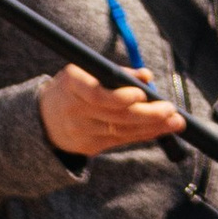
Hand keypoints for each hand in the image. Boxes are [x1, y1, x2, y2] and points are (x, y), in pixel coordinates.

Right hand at [38, 63, 185, 157]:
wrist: (43, 120)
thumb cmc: (72, 87)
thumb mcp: (85, 71)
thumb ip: (116, 73)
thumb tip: (146, 76)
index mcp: (72, 84)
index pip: (96, 94)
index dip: (119, 96)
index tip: (142, 94)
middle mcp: (75, 110)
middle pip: (115, 116)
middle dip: (147, 114)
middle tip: (171, 110)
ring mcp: (82, 133)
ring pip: (121, 131)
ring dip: (151, 127)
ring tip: (174, 122)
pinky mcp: (89, 147)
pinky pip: (120, 141)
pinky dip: (142, 134)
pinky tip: (160, 130)